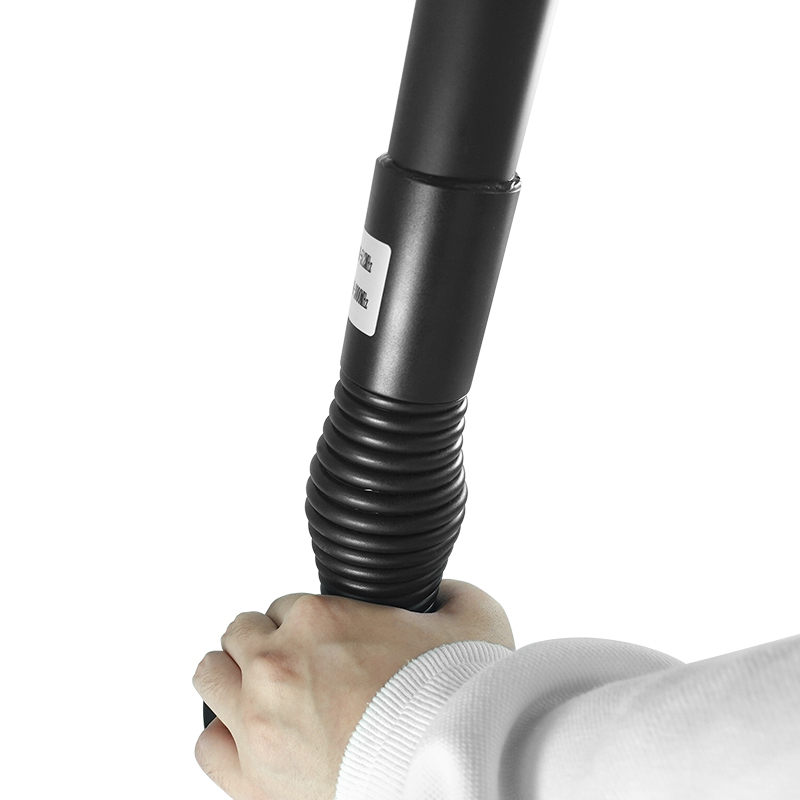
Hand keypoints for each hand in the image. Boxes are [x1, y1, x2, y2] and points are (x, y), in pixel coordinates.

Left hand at [192, 579, 513, 799]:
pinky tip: (252, 737)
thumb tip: (443, 591)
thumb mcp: (474, 619)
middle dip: (266, 642)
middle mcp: (278, 663)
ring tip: (264, 693)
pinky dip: (225, 736)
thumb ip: (451, 593)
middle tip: (294, 665)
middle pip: (241, 631)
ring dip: (235, 677)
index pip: (286, 604)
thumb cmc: (459, 701)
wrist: (450, 773)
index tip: (324, 642)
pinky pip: (207, 743)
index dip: (306, 621)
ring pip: (212, 673)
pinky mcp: (252, 779)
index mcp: (319, 618)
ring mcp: (258, 721)